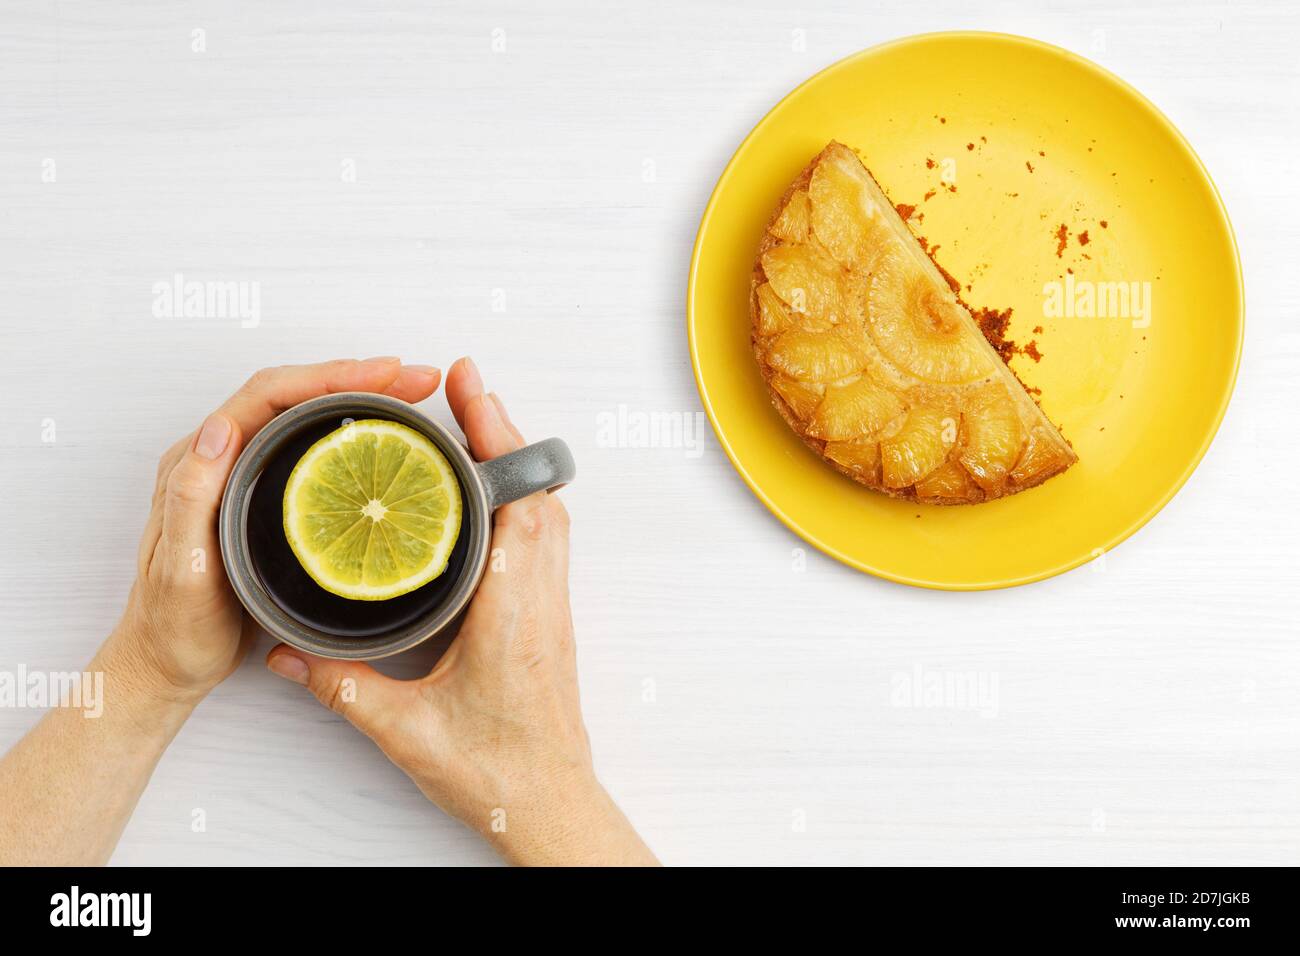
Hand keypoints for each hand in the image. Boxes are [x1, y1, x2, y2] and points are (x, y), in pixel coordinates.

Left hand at [108, 357, 442, 703]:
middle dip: (358, 378)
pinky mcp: (265, 496)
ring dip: (360, 398)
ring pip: (306, 416)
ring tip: (411, 397)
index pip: (269, 396)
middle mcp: (220, 458)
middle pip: (295, 395)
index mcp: (198, 462)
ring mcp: (244, 475)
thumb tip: (219, 428)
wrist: (169, 662)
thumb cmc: (174, 625)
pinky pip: (311, 447)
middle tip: (415, 379)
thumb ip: (192, 497)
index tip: (381, 375)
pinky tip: (384, 439)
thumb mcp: (182, 569)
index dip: (329, 377)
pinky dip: (352, 431)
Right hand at [266, 358, 656, 865]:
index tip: (470, 389)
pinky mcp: (549, 613)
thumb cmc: (497, 771)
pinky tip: (487, 494)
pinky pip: (545, 535)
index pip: (514, 502)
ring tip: (473, 423)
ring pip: (546, 510)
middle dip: (501, 429)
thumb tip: (287, 649)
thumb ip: (341, 685)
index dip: (495, 438)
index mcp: (512, 611)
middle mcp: (541, 596)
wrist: (547, 801)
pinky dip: (521, 497)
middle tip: (462, 385)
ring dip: (514, 460)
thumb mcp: (404, 730)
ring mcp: (552, 603)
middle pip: (535, 489)